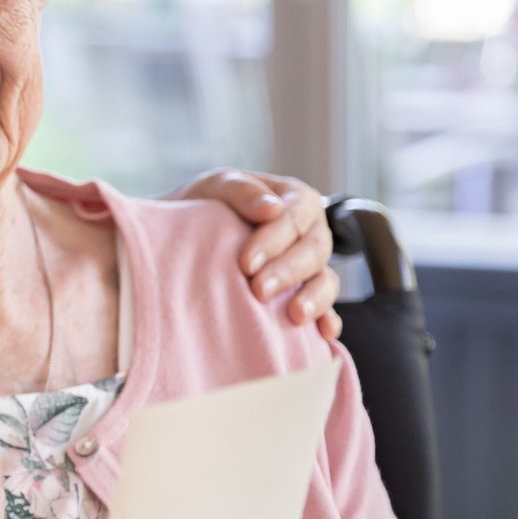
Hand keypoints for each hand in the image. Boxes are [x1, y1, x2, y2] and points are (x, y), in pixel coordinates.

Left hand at [176, 169, 342, 340]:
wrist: (189, 233)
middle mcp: (311, 232)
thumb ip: (242, 190)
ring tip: (295, 316)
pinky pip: (326, 307)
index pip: (295, 217)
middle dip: (288, 272)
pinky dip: (328, 318)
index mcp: (295, 199)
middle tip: (259, 290)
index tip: (246, 263)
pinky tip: (323, 333)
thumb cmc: (208, 204)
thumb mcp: (217, 186)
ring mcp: (311, 265)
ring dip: (314, 298)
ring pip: (325, 279)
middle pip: (314, 251)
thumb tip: (272, 208)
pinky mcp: (305, 292)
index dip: (274, 240)